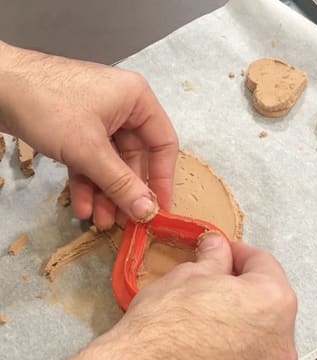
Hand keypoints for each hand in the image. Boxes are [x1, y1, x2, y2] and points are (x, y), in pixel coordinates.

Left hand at [0, 41, 177, 228]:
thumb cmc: (48, 105)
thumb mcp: (89, 149)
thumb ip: (121, 183)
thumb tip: (147, 211)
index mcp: (137, 100)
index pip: (163, 144)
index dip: (163, 179)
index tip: (159, 209)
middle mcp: (122, 108)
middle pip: (134, 158)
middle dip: (125, 192)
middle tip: (124, 223)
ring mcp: (98, 118)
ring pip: (110, 163)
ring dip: (105, 193)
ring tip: (100, 221)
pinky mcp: (76, 128)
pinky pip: (89, 159)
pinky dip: (86, 182)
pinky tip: (81, 206)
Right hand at [75, 233, 297, 359]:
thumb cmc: (164, 327)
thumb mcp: (188, 277)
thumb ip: (214, 258)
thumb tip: (217, 247)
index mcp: (272, 302)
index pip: (263, 262)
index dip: (238, 252)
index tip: (224, 251)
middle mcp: (280, 338)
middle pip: (267, 295)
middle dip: (241, 282)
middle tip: (215, 275)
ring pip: (259, 324)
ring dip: (239, 310)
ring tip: (210, 304)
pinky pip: (250, 348)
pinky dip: (235, 336)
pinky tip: (211, 331)